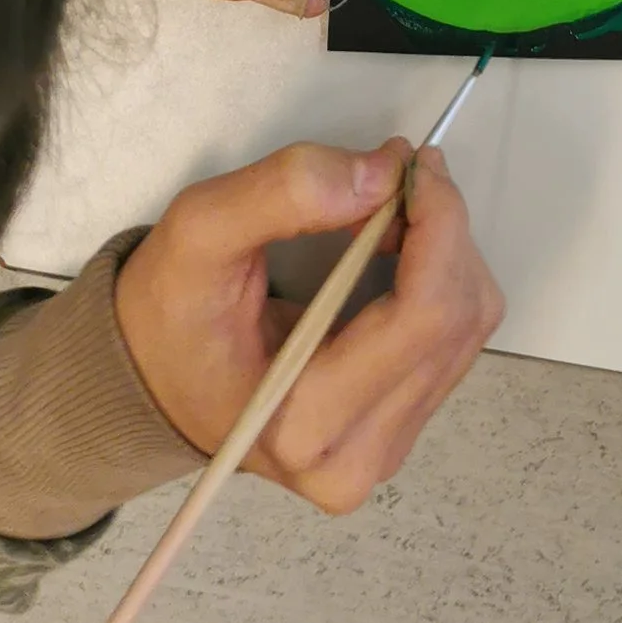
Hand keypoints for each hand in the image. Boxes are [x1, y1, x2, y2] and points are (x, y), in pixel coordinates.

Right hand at [116, 139, 503, 511]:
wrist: (152, 376)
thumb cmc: (171, 310)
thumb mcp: (200, 230)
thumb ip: (285, 191)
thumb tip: (384, 174)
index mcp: (302, 425)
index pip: (426, 315)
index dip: (439, 223)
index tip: (410, 163)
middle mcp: (353, 459)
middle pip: (458, 318)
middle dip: (443, 228)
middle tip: (393, 176)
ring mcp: (382, 453)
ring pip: (469, 327)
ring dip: (443, 251)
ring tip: (382, 216)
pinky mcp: (397, 432)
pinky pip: (454, 342)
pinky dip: (438, 278)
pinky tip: (392, 255)